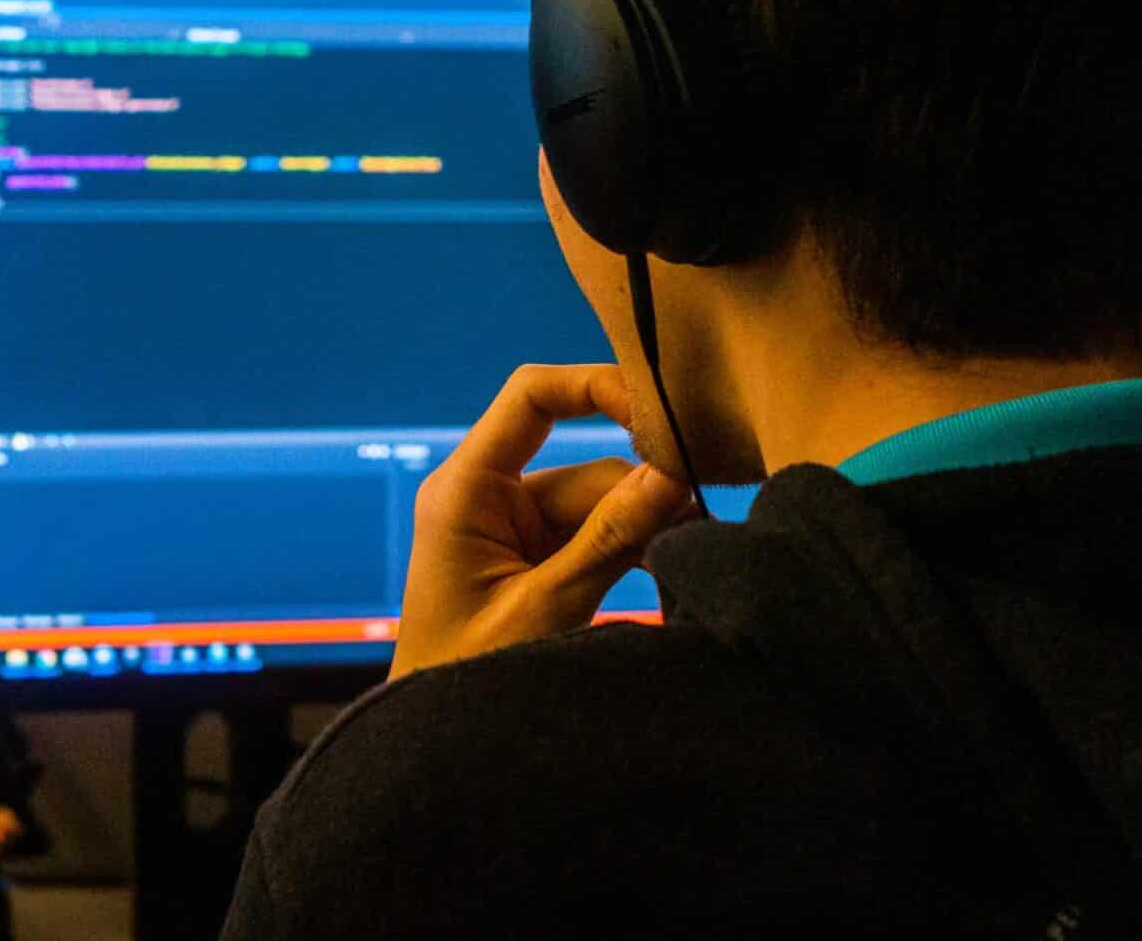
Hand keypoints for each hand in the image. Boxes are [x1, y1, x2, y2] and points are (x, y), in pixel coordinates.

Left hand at [388, 364, 696, 680]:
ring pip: (605, 504)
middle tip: (707, 527)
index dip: (597, 387)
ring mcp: (513, 529)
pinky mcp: (536, 561)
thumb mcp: (545, 609)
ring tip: (694, 562)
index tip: (662, 414)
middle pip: (587, 464)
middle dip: (647, 493)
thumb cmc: (464, 682)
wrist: (434, 754)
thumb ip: (609, 540)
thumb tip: (674, 473)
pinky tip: (672, 578)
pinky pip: (599, 536)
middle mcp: (487, 497)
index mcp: (465, 490)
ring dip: (648, 529)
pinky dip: (635, 551)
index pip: (532, 396)